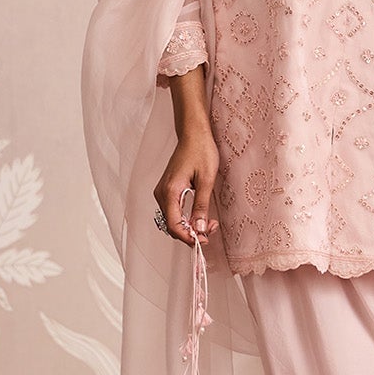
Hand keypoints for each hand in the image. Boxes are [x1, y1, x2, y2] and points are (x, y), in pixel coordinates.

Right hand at [156, 129, 219, 244]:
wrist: (193, 134)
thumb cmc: (201, 151)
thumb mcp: (207, 180)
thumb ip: (202, 206)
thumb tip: (200, 228)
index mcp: (170, 191)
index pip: (173, 225)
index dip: (188, 237)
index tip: (204, 240)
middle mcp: (162, 193)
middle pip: (172, 225)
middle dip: (191, 233)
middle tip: (211, 230)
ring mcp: (163, 192)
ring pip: (172, 220)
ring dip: (189, 226)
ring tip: (209, 223)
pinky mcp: (167, 190)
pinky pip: (173, 211)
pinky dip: (185, 218)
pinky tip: (199, 216)